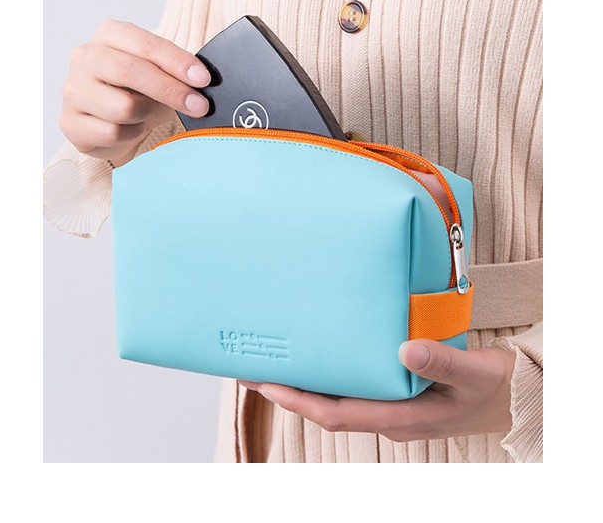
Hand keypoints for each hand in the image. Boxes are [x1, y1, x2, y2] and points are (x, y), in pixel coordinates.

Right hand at [59, 19, 210, 166]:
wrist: (110, 122)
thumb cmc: (138, 92)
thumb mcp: (159, 72)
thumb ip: (177, 71)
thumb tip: (203, 81)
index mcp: (110, 34)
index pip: (145, 44)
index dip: (177, 62)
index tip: (203, 79)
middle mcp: (85, 57)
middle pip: (130, 71)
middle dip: (170, 90)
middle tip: (198, 105)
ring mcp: (73, 89)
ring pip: (122, 107)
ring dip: (146, 115)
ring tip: (147, 114)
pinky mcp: (70, 122)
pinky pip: (112, 133)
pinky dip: (131, 134)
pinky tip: (131, 129)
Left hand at [240, 340, 515, 441]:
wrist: (514, 398)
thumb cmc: (494, 389)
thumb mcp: (473, 375)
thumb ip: (441, 363)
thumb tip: (404, 350)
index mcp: (401, 417)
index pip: (338, 414)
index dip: (300, 401)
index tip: (268, 383)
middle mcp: (387, 415)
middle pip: (327, 406)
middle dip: (290, 390)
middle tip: (253, 368)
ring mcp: (390, 406)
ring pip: (337, 398)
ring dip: (305, 382)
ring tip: (277, 360)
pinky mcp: (395, 394)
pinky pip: (353, 387)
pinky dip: (330, 375)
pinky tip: (321, 356)